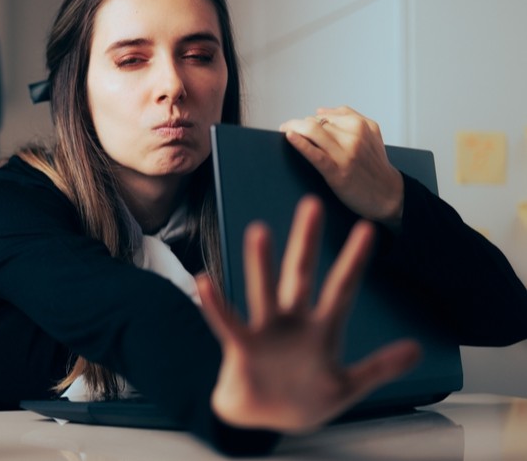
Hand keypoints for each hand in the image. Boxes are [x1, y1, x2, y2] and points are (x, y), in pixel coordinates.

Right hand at [196, 196, 419, 433]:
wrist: (265, 421)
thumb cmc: (304, 399)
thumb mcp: (347, 387)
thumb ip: (379, 368)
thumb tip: (418, 349)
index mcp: (322, 329)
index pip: (342, 289)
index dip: (353, 261)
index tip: (367, 230)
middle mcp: (293, 321)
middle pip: (300, 275)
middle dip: (306, 242)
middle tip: (311, 204)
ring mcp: (266, 331)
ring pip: (264, 291)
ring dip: (261, 263)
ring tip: (260, 231)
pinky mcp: (242, 346)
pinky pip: (227, 322)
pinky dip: (215, 305)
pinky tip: (205, 282)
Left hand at [279, 106, 403, 223]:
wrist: (388, 194)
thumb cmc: (374, 164)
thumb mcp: (370, 133)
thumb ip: (347, 117)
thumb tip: (319, 110)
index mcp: (360, 125)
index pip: (322, 116)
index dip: (306, 121)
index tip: (295, 126)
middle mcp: (354, 136)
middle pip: (314, 122)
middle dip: (297, 125)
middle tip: (285, 129)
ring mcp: (346, 153)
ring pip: (312, 131)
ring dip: (293, 129)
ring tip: (284, 133)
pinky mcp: (337, 171)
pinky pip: (315, 153)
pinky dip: (300, 143)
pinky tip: (289, 137)